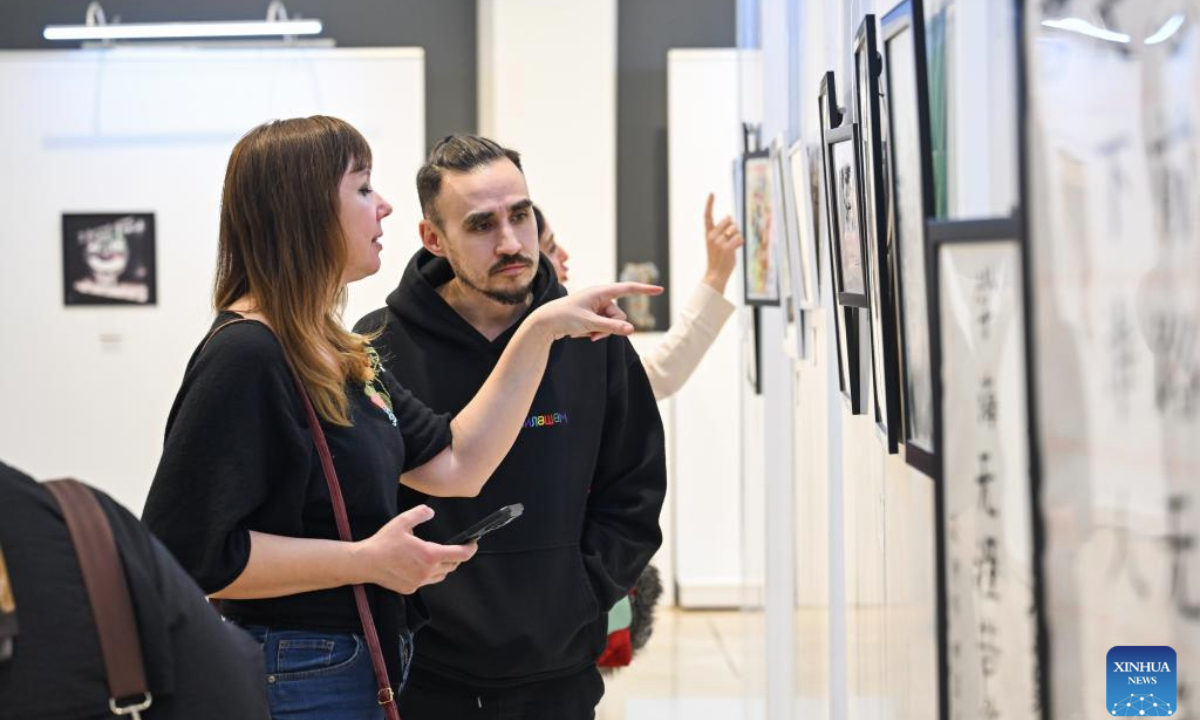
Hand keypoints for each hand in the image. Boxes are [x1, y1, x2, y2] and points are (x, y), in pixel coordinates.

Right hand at [356, 505, 477, 593]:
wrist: (365, 562)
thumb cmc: (383, 543)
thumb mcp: (402, 522)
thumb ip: (419, 514)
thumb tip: (430, 512)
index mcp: (429, 555)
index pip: (460, 555)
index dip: (470, 549)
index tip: (473, 543)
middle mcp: (427, 571)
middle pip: (452, 565)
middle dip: (456, 556)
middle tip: (455, 547)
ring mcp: (419, 582)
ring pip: (441, 575)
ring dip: (443, 566)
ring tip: (437, 556)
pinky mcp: (410, 588)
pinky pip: (427, 582)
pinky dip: (429, 574)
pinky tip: (420, 565)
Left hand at [531, 282, 663, 341]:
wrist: (545, 323)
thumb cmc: (565, 318)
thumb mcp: (590, 324)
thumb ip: (611, 327)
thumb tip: (631, 330)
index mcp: (600, 292)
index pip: (628, 289)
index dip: (645, 290)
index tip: (660, 289)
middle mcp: (600, 297)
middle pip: (619, 316)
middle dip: (611, 328)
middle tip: (595, 335)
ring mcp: (596, 307)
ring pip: (612, 324)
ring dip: (602, 332)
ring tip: (587, 336)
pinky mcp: (592, 316)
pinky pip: (603, 327)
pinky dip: (596, 332)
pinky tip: (582, 334)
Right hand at [701, 193, 743, 294]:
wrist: (715, 274)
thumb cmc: (719, 258)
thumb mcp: (717, 243)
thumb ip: (723, 231)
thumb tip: (731, 218)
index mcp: (708, 234)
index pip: (707, 216)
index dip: (710, 204)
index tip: (712, 193)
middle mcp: (712, 236)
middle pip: (729, 220)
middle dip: (733, 227)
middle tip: (730, 240)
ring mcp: (719, 242)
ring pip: (735, 228)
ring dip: (738, 236)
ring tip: (732, 246)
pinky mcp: (727, 247)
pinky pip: (739, 237)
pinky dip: (741, 242)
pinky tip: (736, 249)